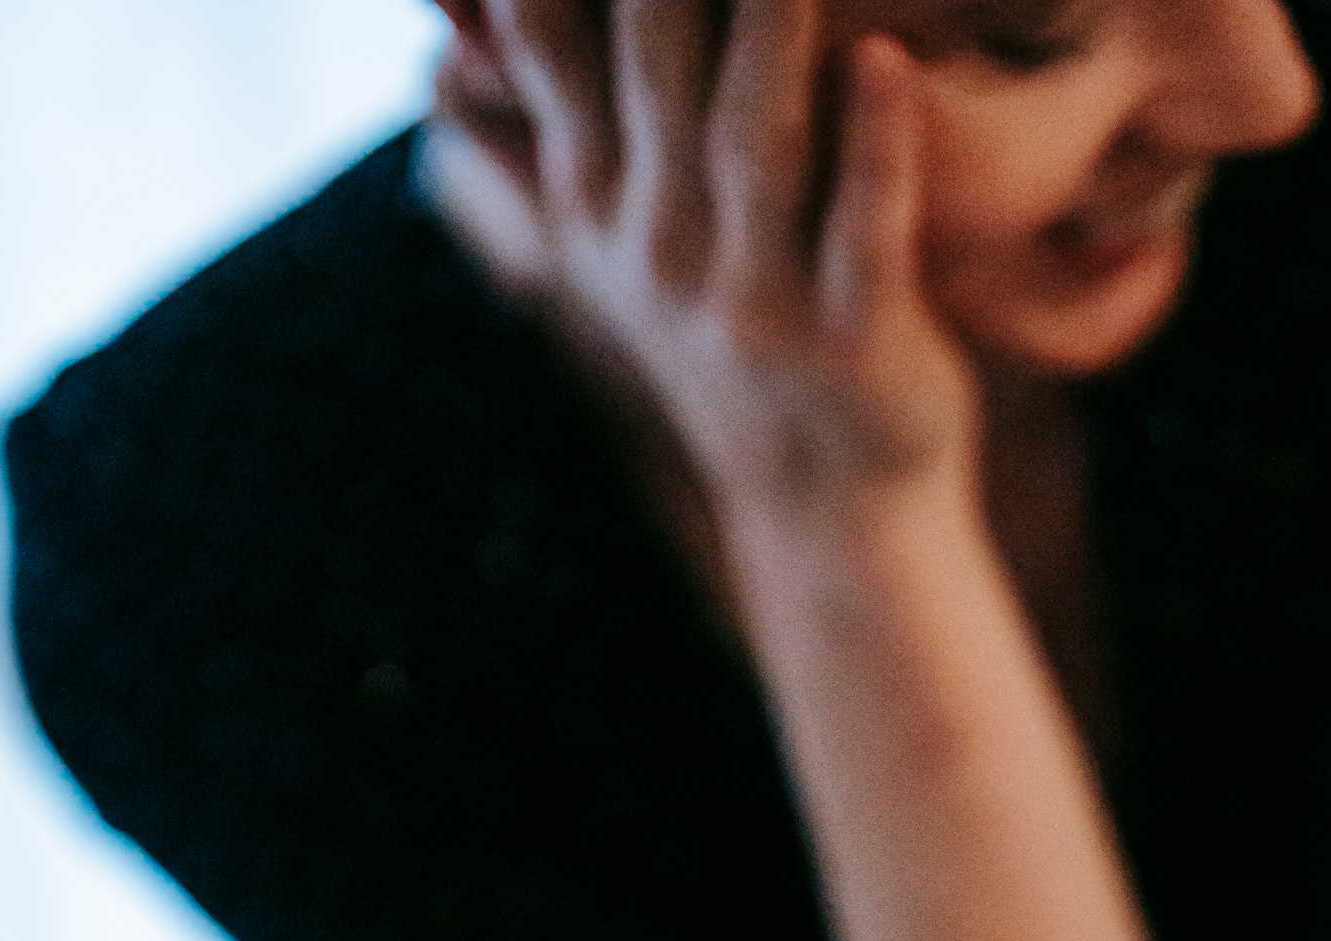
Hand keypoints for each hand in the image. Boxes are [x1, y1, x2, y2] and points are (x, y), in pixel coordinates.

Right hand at [441, 0, 979, 515]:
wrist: (828, 503)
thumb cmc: (736, 339)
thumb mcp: (613, 244)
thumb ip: (539, 136)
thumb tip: (446, 43)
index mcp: (600, 200)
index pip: (553, 42)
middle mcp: (659, 242)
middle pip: (651, 63)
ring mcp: (752, 295)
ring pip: (752, 137)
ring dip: (767, 24)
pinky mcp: (852, 340)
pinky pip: (864, 229)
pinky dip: (873, 147)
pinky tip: (883, 63)